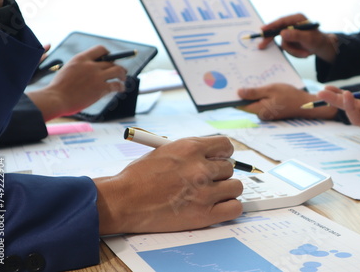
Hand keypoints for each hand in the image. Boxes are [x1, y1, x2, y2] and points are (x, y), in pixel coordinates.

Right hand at [27, 45, 126, 120]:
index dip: (108, 54)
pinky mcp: (100, 88)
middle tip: (120, 72)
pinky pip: (116, 85)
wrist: (57, 98)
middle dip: (117, 66)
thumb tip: (93, 68)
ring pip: (117, 70)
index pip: (101, 49)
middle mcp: (90, 65)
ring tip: (123, 78)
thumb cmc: (59, 87)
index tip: (111, 59)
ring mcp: (97, 76)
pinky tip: (121, 88)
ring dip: (123, 74)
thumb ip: (81, 67)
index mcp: (81, 58)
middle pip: (111, 61)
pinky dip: (121, 86)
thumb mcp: (69, 69)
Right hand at [94, 136, 242, 233]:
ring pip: (235, 187)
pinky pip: (235, 208)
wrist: (123, 201)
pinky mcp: (204, 214)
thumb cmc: (139, 177)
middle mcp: (200, 168)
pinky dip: (229, 207)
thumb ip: (190, 152)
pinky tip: (217, 207)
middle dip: (219, 174)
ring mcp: (204, 192)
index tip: (218, 160)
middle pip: (229, 168)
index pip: (226, 146)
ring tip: (210, 195)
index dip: (223, 154)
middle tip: (206, 181)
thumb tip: (212, 156)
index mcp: (190, 148)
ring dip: (225, 190)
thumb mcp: (164, 151)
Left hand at [237, 83, 336, 119]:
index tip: (228, 88)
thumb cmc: (290, 96)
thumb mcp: (271, 89)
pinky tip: (261, 88)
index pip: (240, 105)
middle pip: (245, 104)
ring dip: (252, 94)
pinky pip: (260, 103)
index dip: (233, 97)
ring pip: (253, 103)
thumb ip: (254, 92)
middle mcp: (260, 114)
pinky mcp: (270, 111)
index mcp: (259, 110)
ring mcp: (265, 114)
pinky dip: (259, 96)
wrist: (305, 104)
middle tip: (239, 80)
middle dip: (242, 93)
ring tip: (251, 82)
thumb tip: (238, 93)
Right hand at [258, 13, 337, 62]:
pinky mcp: (291, 41)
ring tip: (306, 53)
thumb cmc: (319, 40)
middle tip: (261, 46)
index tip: (263, 30)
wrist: (323, 48)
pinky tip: (304, 53)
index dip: (271, 25)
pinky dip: (295, 53)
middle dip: (271, 40)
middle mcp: (292, 25)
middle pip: (277, 31)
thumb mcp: (308, 38)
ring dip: (294, 51)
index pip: (281, 21)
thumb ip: (296, 36)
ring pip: (284, 44)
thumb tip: (282, 33)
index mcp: (297, 19)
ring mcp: (291, 34)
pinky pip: (287, 49)